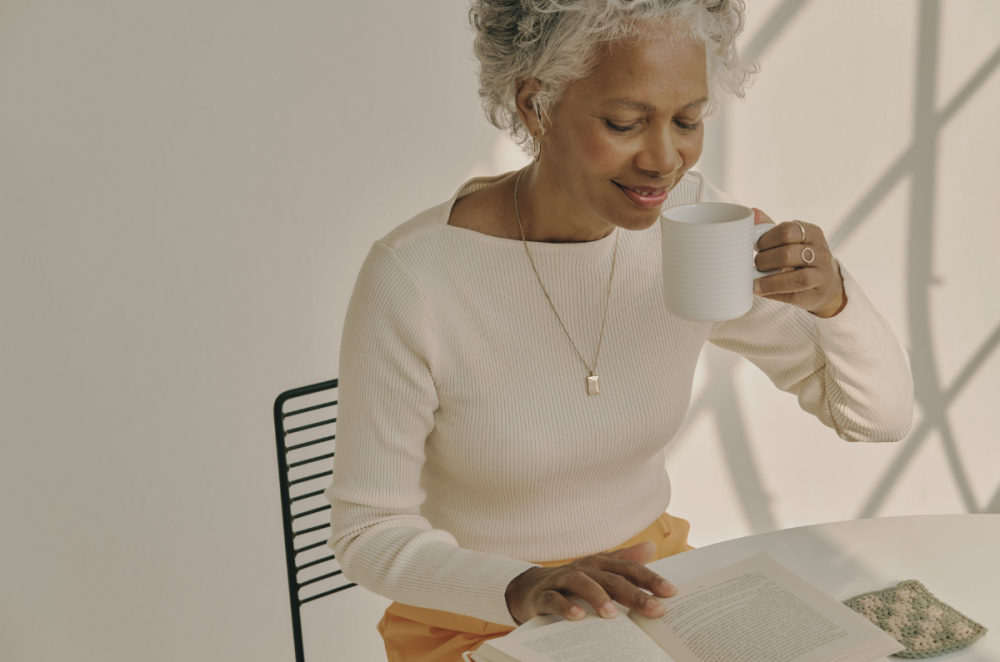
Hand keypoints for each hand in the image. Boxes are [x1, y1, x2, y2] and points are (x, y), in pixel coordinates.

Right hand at [504, 540, 676, 625]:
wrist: (527, 589)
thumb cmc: (570, 582)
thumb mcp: (598, 571)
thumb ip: (623, 560)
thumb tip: (651, 548)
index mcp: (599, 564)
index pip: (629, 568)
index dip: (650, 579)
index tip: (671, 592)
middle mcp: (583, 568)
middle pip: (611, 578)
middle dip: (634, 593)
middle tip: (656, 609)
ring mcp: (561, 580)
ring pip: (581, 584)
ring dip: (598, 597)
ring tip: (613, 615)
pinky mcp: (542, 595)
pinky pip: (553, 599)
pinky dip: (565, 606)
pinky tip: (578, 616)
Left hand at [752, 208, 845, 317]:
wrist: (826, 283)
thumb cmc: (800, 257)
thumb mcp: (791, 240)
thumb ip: (771, 227)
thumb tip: (753, 211)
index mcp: (813, 233)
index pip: (788, 231)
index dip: (767, 239)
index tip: (757, 246)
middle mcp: (822, 253)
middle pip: (789, 254)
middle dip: (766, 260)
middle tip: (756, 264)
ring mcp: (822, 275)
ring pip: (797, 278)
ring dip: (769, 281)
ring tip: (754, 282)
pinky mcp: (816, 295)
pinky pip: (794, 295)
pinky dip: (773, 293)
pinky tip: (761, 291)